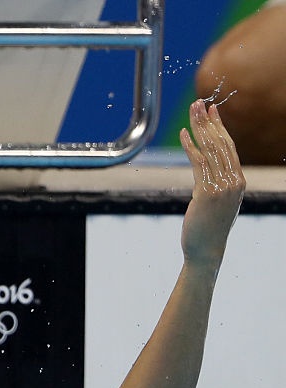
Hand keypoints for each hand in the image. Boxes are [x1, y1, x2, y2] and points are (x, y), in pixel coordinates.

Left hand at [178, 100, 245, 268]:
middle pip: (221, 144)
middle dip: (209, 121)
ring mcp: (222, 187)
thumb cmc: (208, 228)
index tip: (212, 111)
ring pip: (211, 150)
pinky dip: (191, 146)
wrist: (206, 249)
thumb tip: (208, 172)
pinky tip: (184, 134)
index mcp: (239, 182)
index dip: (220, 127)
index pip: (230, 148)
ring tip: (191, 112)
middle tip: (199, 103)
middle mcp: (234, 181)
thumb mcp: (218, 203)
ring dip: (200, 128)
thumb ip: (217, 185)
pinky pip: (199, 164)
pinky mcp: (207, 193)